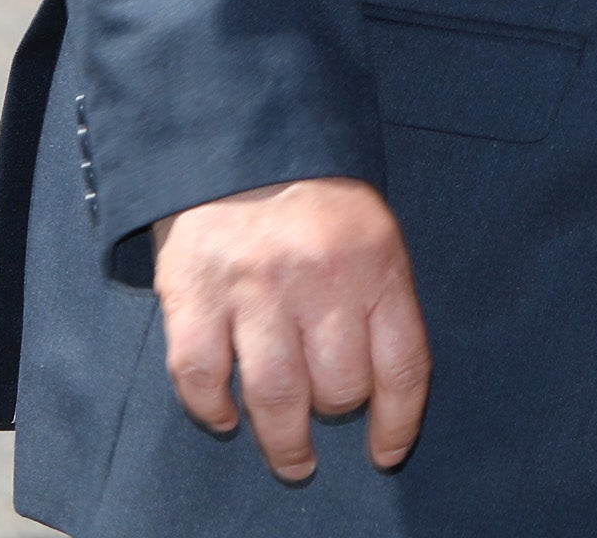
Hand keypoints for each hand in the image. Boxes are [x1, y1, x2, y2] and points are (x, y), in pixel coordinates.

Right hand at [151, 176, 431, 482]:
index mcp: (376, 263)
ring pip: (275, 396)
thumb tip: (384, 388)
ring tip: (291, 456)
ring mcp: (254, 288)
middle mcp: (319, 278)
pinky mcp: (194, 292)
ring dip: (283, 441)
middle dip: (335, 413)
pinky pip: (201, 376)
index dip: (398, 422)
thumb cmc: (316, 202)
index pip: (402, 366)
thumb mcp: (373, 235)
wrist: (240, 140)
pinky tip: (224, 416)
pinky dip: (211, 408)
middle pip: (338, 388)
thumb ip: (379, 301)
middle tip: (325, 415)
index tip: (386, 453)